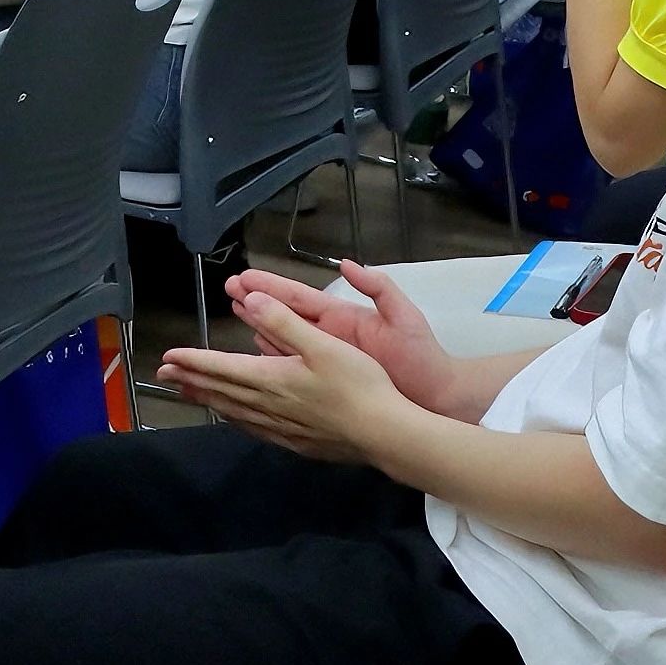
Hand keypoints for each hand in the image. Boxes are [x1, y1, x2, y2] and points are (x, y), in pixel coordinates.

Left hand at [163, 288, 413, 464]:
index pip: (222, 368)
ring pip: (234, 412)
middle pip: (221, 391)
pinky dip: (236, 419)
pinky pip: (254, 429)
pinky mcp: (297, 443)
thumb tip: (254, 299)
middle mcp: (269, 406)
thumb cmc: (357, 385)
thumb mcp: (323, 344)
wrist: (384, 435)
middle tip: (164, 374)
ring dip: (209, 400)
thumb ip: (285, 322)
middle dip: (191, 380)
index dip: (194, 361)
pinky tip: (237, 419)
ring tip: (189, 394)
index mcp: (272, 379)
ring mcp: (282, 428)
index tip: (168, 357)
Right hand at [222, 260, 472, 419]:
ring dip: (259, 327)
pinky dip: (273, 361)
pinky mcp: (328, 383)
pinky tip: (254, 355)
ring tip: (236, 312)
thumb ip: (378, 287)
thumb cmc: (421, 358)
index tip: (245, 277)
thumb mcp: (403, 316)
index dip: (272, 286)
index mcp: (343, 317)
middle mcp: (330, 337)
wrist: (437, 400)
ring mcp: (328, 360)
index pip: (300, 297)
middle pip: (285, 316)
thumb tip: (347, 264)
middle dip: (257, 302)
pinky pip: (293, 369)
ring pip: (284, 341)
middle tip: (228, 290)